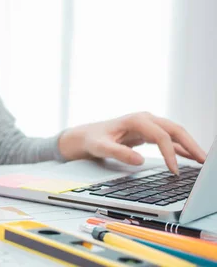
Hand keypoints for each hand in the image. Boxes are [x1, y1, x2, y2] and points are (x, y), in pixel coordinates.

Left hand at [58, 112, 206, 174]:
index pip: (161, 136)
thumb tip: (139, 160)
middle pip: (174, 130)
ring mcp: (148, 125)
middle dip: (190, 144)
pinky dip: (180, 147)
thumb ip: (119, 153)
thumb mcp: (101, 147)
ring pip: (175, 133)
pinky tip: (190, 157)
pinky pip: (169, 139)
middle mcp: (145, 119)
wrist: (88, 135)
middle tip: (204, 161)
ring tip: (203, 161)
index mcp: (136, 120)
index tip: (174, 171)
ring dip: (189, 146)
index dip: (170, 154)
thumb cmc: (94, 139)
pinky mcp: (148, 132)